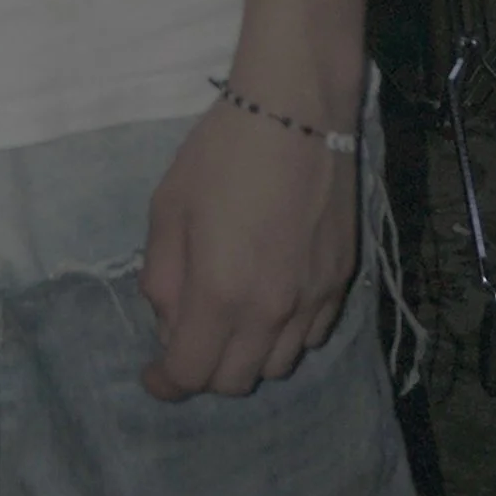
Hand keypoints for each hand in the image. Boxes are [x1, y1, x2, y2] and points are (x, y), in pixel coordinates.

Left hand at [137, 101, 358, 399]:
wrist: (297, 113)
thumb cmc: (221, 154)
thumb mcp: (168, 207)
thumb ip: (162, 275)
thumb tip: (168, 322)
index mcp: (221, 292)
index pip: (192, 372)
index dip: (166, 382)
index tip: (154, 376)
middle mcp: (272, 310)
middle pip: (235, 381)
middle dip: (203, 370)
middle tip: (188, 336)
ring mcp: (313, 300)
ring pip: (277, 366)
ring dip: (247, 355)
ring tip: (231, 316)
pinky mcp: (342, 283)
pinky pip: (311, 337)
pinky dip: (284, 335)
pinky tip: (271, 300)